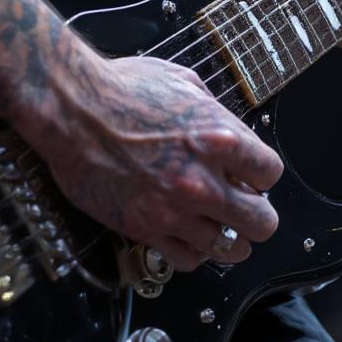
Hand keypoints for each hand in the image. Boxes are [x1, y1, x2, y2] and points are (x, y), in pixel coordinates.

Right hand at [22, 54, 283, 272]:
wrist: (70, 109)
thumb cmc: (119, 88)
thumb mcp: (182, 81)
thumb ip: (214, 112)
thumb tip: (231, 132)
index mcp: (220, 138)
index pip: (271, 175)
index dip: (262, 177)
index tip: (251, 177)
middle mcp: (203, 180)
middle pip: (262, 223)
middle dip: (257, 215)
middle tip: (244, 209)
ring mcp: (174, 209)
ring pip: (230, 249)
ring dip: (228, 238)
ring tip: (217, 226)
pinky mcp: (145, 229)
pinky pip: (188, 260)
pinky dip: (193, 252)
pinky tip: (186, 235)